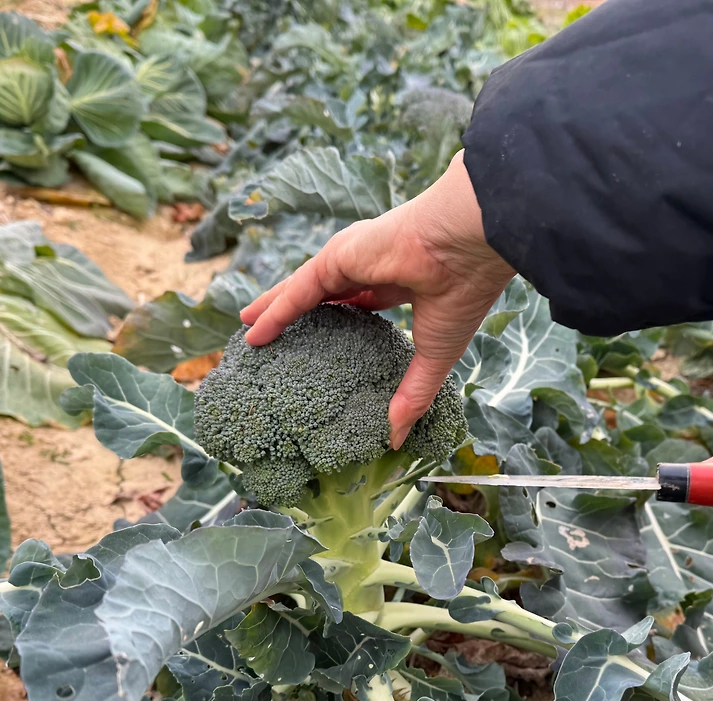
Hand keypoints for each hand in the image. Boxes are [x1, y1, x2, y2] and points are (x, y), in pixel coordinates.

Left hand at [240, 150, 516, 448]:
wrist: (462, 248)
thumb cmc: (459, 295)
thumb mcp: (434, 354)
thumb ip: (412, 395)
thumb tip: (397, 439)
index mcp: (400, 283)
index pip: (362, 303)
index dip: (342, 322)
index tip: (326, 342)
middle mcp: (370, 268)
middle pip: (323, 296)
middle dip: (300, 315)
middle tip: (275, 338)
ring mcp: (350, 261)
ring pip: (302, 291)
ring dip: (275, 310)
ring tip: (249, 329)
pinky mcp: (334, 258)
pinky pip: (296, 291)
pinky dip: (273, 311)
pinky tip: (251, 329)